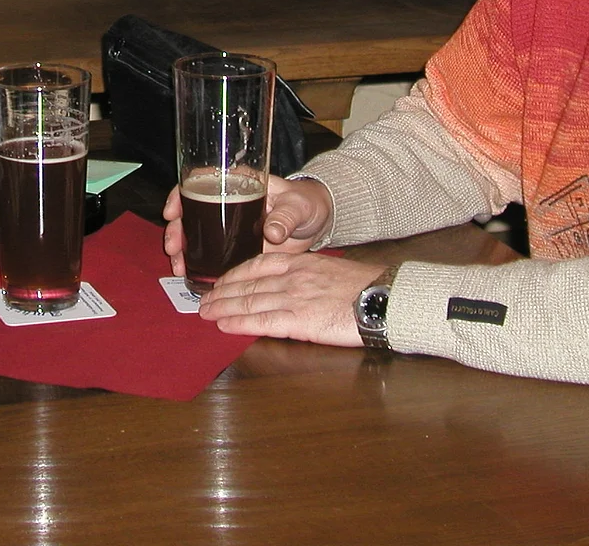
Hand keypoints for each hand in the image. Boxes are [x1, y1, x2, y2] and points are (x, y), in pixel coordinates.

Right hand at [162, 175, 330, 275]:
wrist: (315, 223)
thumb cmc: (306, 204)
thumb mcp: (297, 206)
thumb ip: (285, 217)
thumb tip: (272, 232)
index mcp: (239, 182)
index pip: (200, 179)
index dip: (182, 194)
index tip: (174, 212)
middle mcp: (227, 201)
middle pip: (190, 209)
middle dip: (176, 229)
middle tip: (173, 246)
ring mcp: (227, 225)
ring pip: (194, 232)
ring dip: (181, 248)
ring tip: (178, 265)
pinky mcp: (233, 245)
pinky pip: (208, 252)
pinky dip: (196, 262)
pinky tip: (189, 273)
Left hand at [197, 252, 387, 346]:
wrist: (384, 298)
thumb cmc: (365, 287)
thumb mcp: (331, 270)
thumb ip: (307, 275)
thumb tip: (289, 286)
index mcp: (301, 263)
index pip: (257, 265)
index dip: (234, 275)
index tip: (219, 282)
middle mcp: (292, 277)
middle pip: (248, 284)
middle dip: (222, 292)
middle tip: (203, 300)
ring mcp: (295, 297)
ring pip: (250, 301)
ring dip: (224, 307)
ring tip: (206, 313)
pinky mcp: (300, 320)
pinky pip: (262, 321)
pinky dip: (240, 323)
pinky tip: (225, 325)